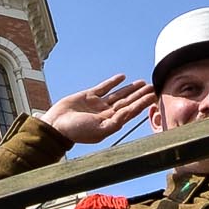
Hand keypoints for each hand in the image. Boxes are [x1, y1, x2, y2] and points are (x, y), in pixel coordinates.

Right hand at [40, 74, 154, 145]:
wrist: (56, 125)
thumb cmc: (76, 131)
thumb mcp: (99, 130)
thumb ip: (115, 123)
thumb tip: (129, 114)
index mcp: (110, 123)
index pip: (130, 111)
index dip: (142, 103)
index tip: (153, 95)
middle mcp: (106, 113)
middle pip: (127, 102)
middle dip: (140, 95)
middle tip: (152, 86)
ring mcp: (97, 104)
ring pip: (118, 94)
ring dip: (130, 89)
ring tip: (142, 82)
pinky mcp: (88, 96)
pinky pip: (104, 87)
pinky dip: (113, 82)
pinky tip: (122, 77)